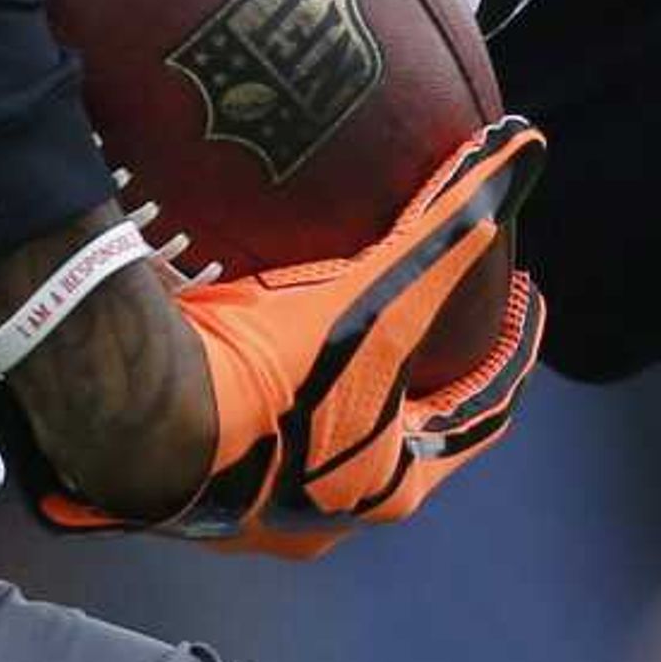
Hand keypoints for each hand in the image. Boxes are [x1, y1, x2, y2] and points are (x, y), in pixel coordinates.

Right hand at [0, 118, 547, 557]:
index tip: (523, 302)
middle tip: (442, 318)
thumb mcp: (375, 302)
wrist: (137, 420)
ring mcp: (263, 508)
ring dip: (349, 391)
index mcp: (390, 486)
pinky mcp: (203, 483)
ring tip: (354, 331)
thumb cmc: (273, 375)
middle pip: (404, 436)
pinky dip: (279, 394)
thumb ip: (447, 230)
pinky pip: (260, 429)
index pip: (479, 413)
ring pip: (328, 440)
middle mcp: (333, 512)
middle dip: (428, 379)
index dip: (507, 352)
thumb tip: (523, 149)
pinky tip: (263, 355)